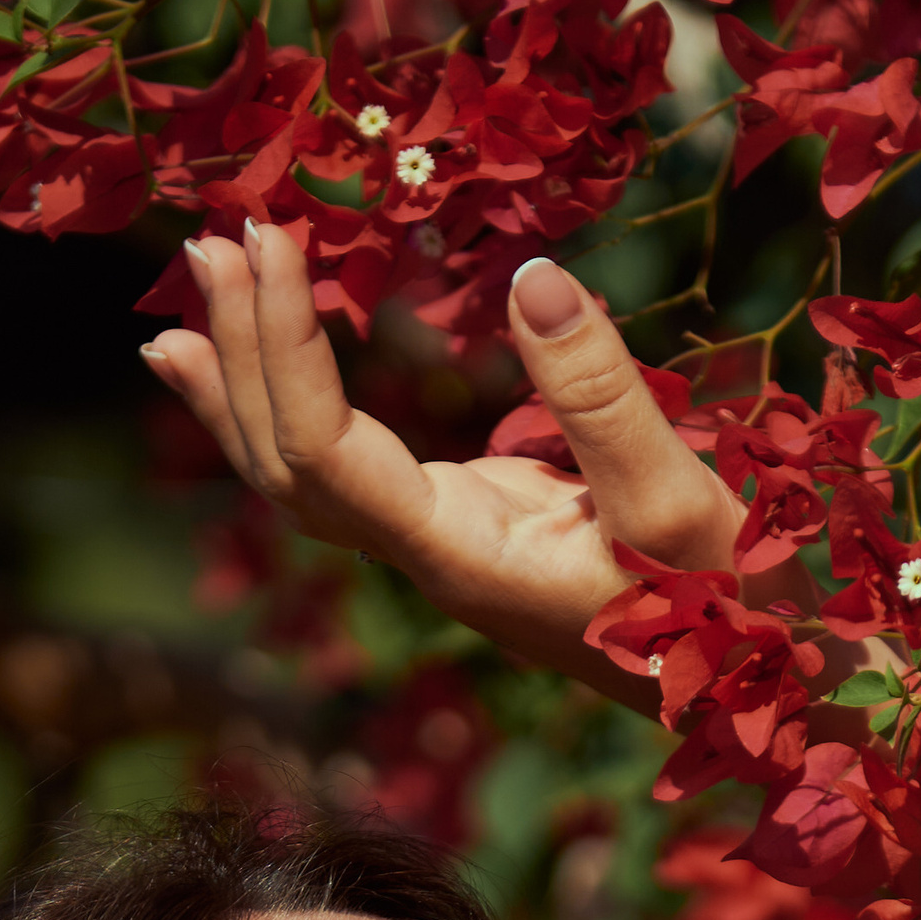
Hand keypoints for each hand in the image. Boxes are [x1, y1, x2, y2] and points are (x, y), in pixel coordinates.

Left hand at [141, 233, 746, 700]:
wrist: (736, 678)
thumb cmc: (717, 606)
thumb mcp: (678, 500)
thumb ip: (604, 395)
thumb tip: (532, 280)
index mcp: (460, 559)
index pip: (327, 458)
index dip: (283, 351)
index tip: (272, 243)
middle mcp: (425, 557)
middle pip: (284, 468)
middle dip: (239, 355)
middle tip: (212, 241)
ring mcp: (432, 542)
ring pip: (295, 476)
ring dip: (238, 385)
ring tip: (183, 297)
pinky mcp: (453, 520)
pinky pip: (336, 465)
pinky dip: (279, 407)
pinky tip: (236, 360)